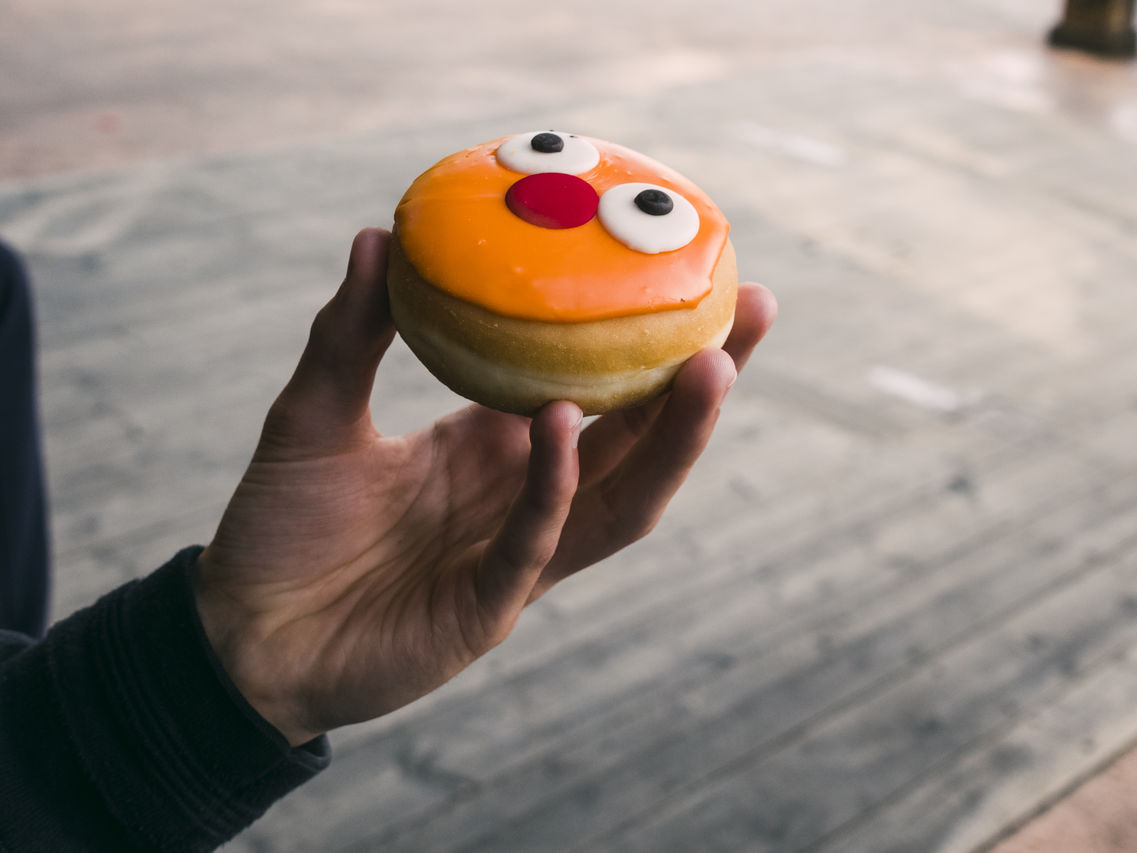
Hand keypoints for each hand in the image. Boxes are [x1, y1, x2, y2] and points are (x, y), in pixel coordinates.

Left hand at [193, 228, 775, 745]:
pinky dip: (554, 487)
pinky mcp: (487, 611)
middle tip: (751, 309)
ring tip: (709, 367)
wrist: (240, 633)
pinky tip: (560, 425)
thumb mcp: (315, 412)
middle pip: (640, 441)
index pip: (601, 393)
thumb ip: (351, 333)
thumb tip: (378, 234)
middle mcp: (528, 500)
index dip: (654, 341)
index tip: (693, 273)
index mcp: (500, 450)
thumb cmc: (283, 525)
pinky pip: (532, 544)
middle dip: (702, 382)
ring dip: (669, 440)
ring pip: (621, 500)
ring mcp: (518, 560)